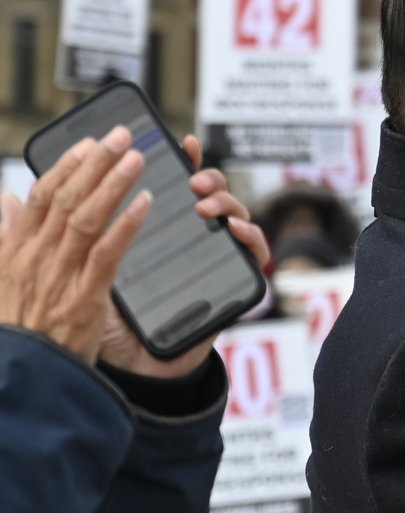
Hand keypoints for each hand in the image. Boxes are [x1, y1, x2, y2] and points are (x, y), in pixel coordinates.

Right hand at [0, 128, 150, 361]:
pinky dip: (126, 225)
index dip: (67, 166)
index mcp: (14, 251)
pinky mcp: (83, 299)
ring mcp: (58, 278)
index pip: (42, 197)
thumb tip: (7, 199)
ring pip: (87, 219)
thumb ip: (6, 237)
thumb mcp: (1, 278)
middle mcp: (34, 259)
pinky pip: (107, 254)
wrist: (22, 379)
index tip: (90, 143)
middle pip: (67, 200)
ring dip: (113, 184)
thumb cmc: (18, 328)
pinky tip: (146, 203)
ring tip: (138, 157)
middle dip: (95, 163)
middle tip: (122, 135)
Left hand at [95, 134, 270, 379]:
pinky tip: (234, 229)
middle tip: (192, 182)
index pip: (178, 187)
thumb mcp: (91, 271)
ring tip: (206, 206)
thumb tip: (41, 198)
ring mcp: (217, 260)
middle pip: (213, 194)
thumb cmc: (113, 323)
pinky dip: (250, 235)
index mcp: (163, 233)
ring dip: (227, 202)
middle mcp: (193, 241)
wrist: (135, 370)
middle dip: (208, 179)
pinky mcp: (237, 284)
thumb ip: (81, 240)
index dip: (185, 161)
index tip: (182, 142)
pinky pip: (256, 254)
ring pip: (237, 215)